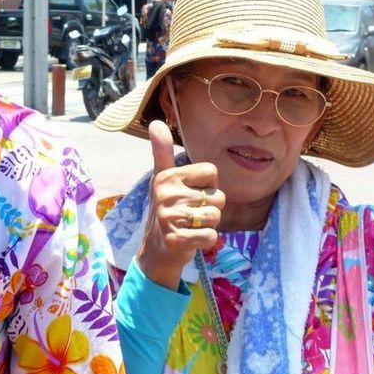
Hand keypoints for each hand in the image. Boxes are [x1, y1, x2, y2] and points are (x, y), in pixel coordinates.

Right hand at [136, 120, 224, 289]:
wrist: (156, 250)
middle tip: (191, 215)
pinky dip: (206, 240)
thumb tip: (155, 123)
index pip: (211, 172)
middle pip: (218, 197)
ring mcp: (170, 218)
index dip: (208, 186)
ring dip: (208, 225)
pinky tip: (191, 239)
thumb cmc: (166, 209)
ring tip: (191, 226)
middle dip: (210, 209)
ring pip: (216, 217)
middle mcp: (167, 194)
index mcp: (167, 177)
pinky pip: (211, 236)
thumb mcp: (162, 179)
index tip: (193, 193)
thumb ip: (162, 151)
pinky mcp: (176, 239)